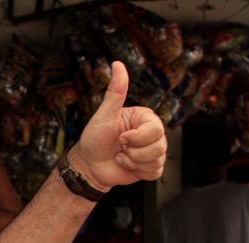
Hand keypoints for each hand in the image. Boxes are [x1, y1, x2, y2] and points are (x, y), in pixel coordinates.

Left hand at [68, 61, 166, 193]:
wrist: (89, 165)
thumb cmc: (94, 138)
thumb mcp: (104, 115)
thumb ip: (115, 91)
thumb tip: (117, 63)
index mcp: (145, 118)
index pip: (155, 130)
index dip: (137, 138)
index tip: (121, 138)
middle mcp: (153, 133)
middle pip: (159, 146)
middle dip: (134, 152)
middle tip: (120, 147)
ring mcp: (153, 151)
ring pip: (157, 160)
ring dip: (133, 163)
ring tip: (121, 157)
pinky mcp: (151, 167)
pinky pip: (155, 173)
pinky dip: (137, 172)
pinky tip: (126, 165)